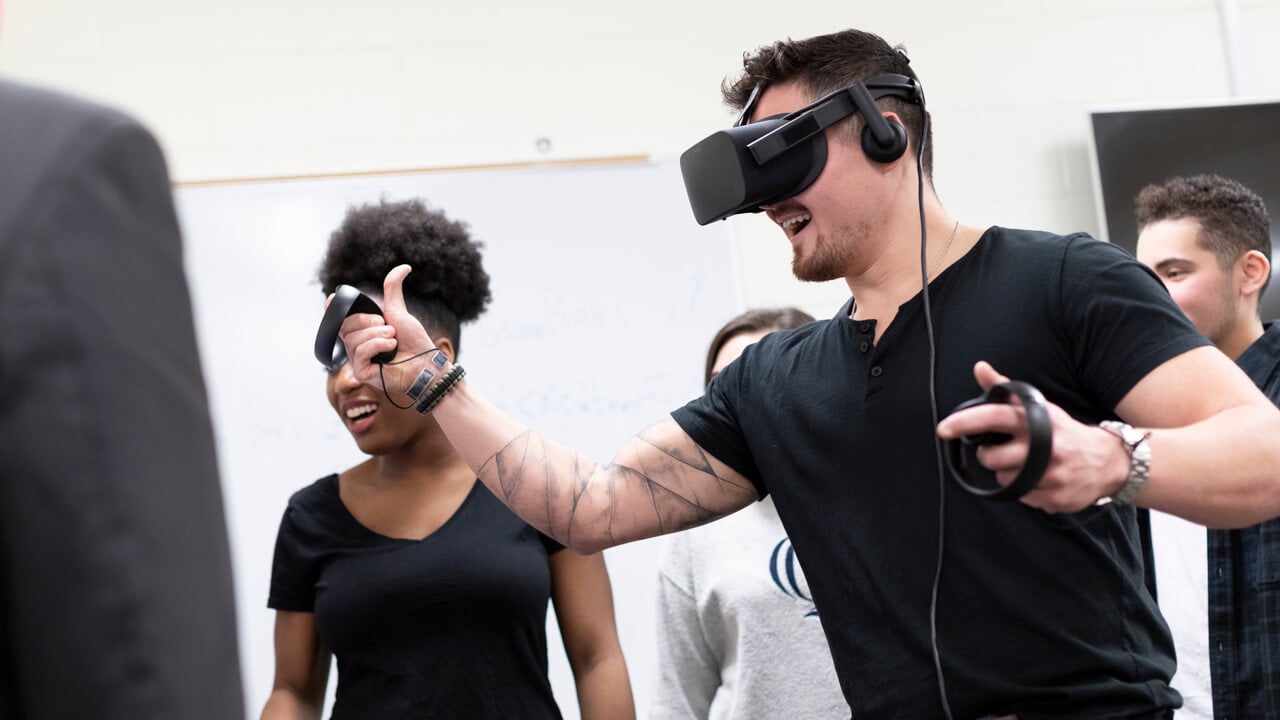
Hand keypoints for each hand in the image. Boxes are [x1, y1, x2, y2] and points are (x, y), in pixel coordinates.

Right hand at [336, 264, 438, 394]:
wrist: (425, 362)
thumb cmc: (413, 341)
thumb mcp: (398, 311)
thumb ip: (393, 289)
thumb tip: (404, 266)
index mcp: (361, 331)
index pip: (337, 319)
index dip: (331, 308)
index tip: (332, 299)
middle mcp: (356, 345)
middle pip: (345, 326)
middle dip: (368, 322)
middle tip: (388, 326)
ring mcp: (357, 360)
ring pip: (353, 339)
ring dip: (377, 335)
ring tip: (393, 339)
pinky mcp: (362, 373)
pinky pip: (360, 352)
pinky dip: (377, 345)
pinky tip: (391, 348)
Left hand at [936, 361, 1126, 512]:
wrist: (1108, 461)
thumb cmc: (1064, 431)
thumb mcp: (1038, 407)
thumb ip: (1006, 390)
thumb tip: (980, 367)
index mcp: (1036, 421)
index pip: (994, 416)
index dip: (965, 422)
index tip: (944, 428)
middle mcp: (1045, 446)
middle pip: (992, 458)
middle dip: (990, 457)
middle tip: (1003, 451)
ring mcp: (1052, 474)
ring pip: (1004, 481)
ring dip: (1008, 475)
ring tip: (1026, 465)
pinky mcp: (1056, 497)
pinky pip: (1022, 498)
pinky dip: (1025, 491)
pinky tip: (1040, 480)